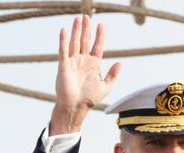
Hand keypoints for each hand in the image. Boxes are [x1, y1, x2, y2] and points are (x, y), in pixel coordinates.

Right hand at [50, 15, 120, 134]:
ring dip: (76, 30)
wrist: (76, 107)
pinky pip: (63, 50)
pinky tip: (64, 30)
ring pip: (75, 42)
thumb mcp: (106, 86)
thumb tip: (120, 63)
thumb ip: (113, 74)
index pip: (97, 46)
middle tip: (86, 16)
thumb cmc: (90, 99)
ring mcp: (73, 62)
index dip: (99, 35)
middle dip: (86, 29)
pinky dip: (63, 40)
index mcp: (93, 65)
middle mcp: (83, 61)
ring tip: (78, 18)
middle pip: (85, 41)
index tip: (101, 24)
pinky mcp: (64, 65)